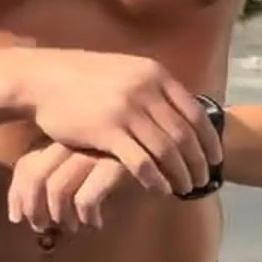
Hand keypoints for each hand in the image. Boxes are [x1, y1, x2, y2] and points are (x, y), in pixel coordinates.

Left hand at [8, 142, 142, 234]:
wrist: (171, 144)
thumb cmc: (121, 156)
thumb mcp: (86, 158)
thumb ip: (59, 173)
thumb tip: (22, 212)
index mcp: (64, 136)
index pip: (26, 163)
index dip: (17, 194)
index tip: (18, 217)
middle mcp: (75, 140)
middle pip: (34, 174)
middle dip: (32, 208)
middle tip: (40, 228)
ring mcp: (96, 151)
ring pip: (57, 189)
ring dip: (59, 216)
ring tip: (70, 227)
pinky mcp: (117, 166)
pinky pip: (87, 198)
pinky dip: (86, 217)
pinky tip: (96, 223)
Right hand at [14, 50, 221, 196]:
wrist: (45, 79)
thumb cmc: (85, 79)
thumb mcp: (126, 71)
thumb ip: (152, 87)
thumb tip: (178, 107)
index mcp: (155, 75)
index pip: (195, 112)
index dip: (209, 139)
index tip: (216, 158)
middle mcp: (146, 90)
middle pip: (185, 135)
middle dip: (198, 162)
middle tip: (203, 181)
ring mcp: (127, 110)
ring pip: (167, 151)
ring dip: (181, 174)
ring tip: (186, 189)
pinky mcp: (107, 130)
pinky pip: (141, 161)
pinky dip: (155, 179)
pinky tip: (160, 190)